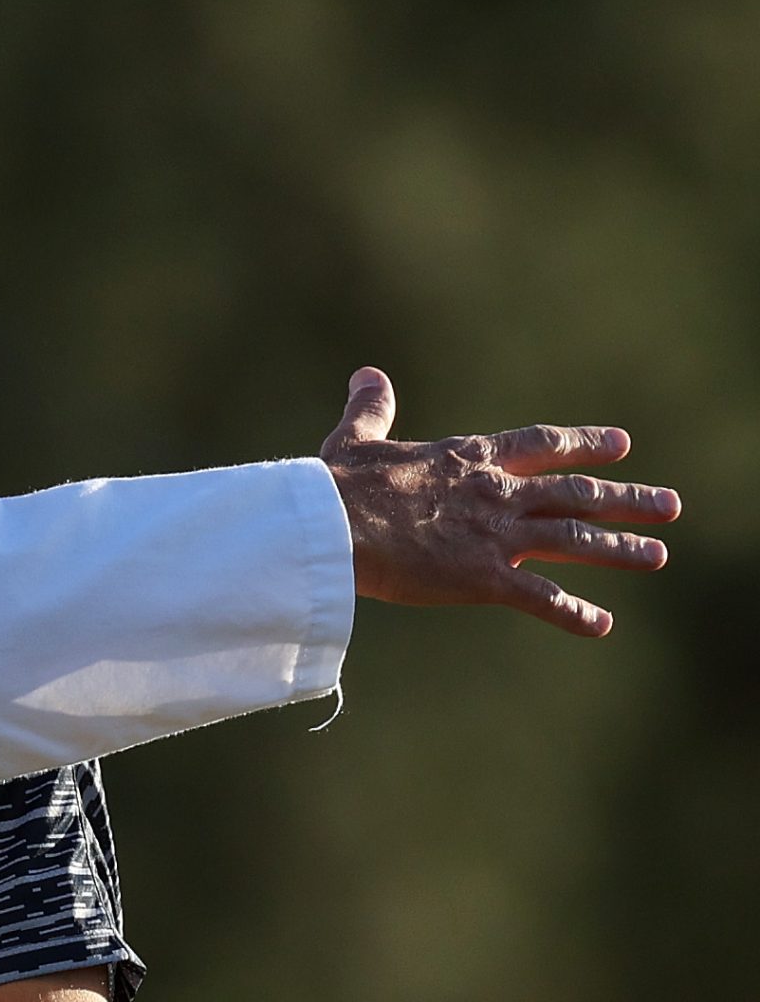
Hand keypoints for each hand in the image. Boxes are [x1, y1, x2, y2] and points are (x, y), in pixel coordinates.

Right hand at [321, 367, 678, 636]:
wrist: (334, 526)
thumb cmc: (338, 485)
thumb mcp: (356, 440)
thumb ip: (372, 409)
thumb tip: (367, 375)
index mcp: (470, 459)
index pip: (541, 445)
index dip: (583, 444)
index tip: (620, 445)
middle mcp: (498, 494)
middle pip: (576, 493)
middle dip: (626, 499)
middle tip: (668, 505)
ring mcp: (497, 536)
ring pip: (575, 540)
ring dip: (620, 548)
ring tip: (658, 555)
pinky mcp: (485, 578)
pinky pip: (541, 598)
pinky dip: (573, 613)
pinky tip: (602, 625)